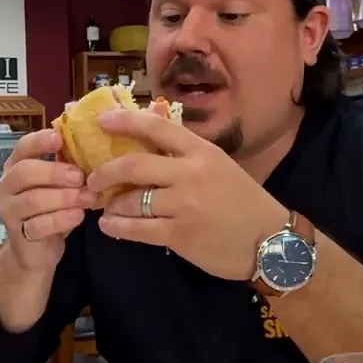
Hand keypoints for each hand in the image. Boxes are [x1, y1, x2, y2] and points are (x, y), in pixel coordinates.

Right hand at [0, 127, 96, 274]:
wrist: (37, 250)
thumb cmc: (51, 209)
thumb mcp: (59, 185)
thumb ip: (67, 166)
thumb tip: (93, 145)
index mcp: (16, 166)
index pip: (22, 147)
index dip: (40, 141)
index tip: (60, 139)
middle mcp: (7, 186)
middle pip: (24, 172)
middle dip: (54, 172)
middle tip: (80, 177)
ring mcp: (9, 211)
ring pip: (32, 200)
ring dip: (63, 197)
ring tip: (87, 198)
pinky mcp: (19, 234)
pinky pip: (39, 225)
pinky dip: (61, 219)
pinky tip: (78, 216)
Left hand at [82, 107, 288, 280]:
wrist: (270, 242)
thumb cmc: (244, 202)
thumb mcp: (220, 166)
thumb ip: (186, 155)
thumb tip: (147, 142)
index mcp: (202, 152)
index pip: (157, 127)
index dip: (125, 121)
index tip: (101, 121)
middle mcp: (191, 174)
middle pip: (133, 165)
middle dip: (104, 172)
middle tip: (92, 179)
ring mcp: (184, 206)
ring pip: (131, 200)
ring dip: (110, 204)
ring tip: (104, 208)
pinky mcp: (180, 235)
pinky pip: (137, 229)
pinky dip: (117, 227)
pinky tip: (109, 226)